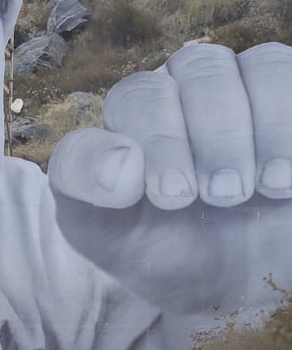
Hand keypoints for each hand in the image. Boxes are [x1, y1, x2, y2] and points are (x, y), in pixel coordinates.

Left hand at [48, 43, 291, 315]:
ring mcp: (257, 92)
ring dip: (267, 124)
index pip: (140, 95)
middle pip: (202, 68)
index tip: (172, 198)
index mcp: (138, 110)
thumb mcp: (99, 226)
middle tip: (222, 195)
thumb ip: (79, 182)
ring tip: (267, 186)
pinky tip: (289, 177)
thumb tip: (122, 158)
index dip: (158, 139)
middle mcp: (196, 87)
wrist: (230, 285)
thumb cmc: (159, 247)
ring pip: (264, 63)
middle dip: (213, 134)